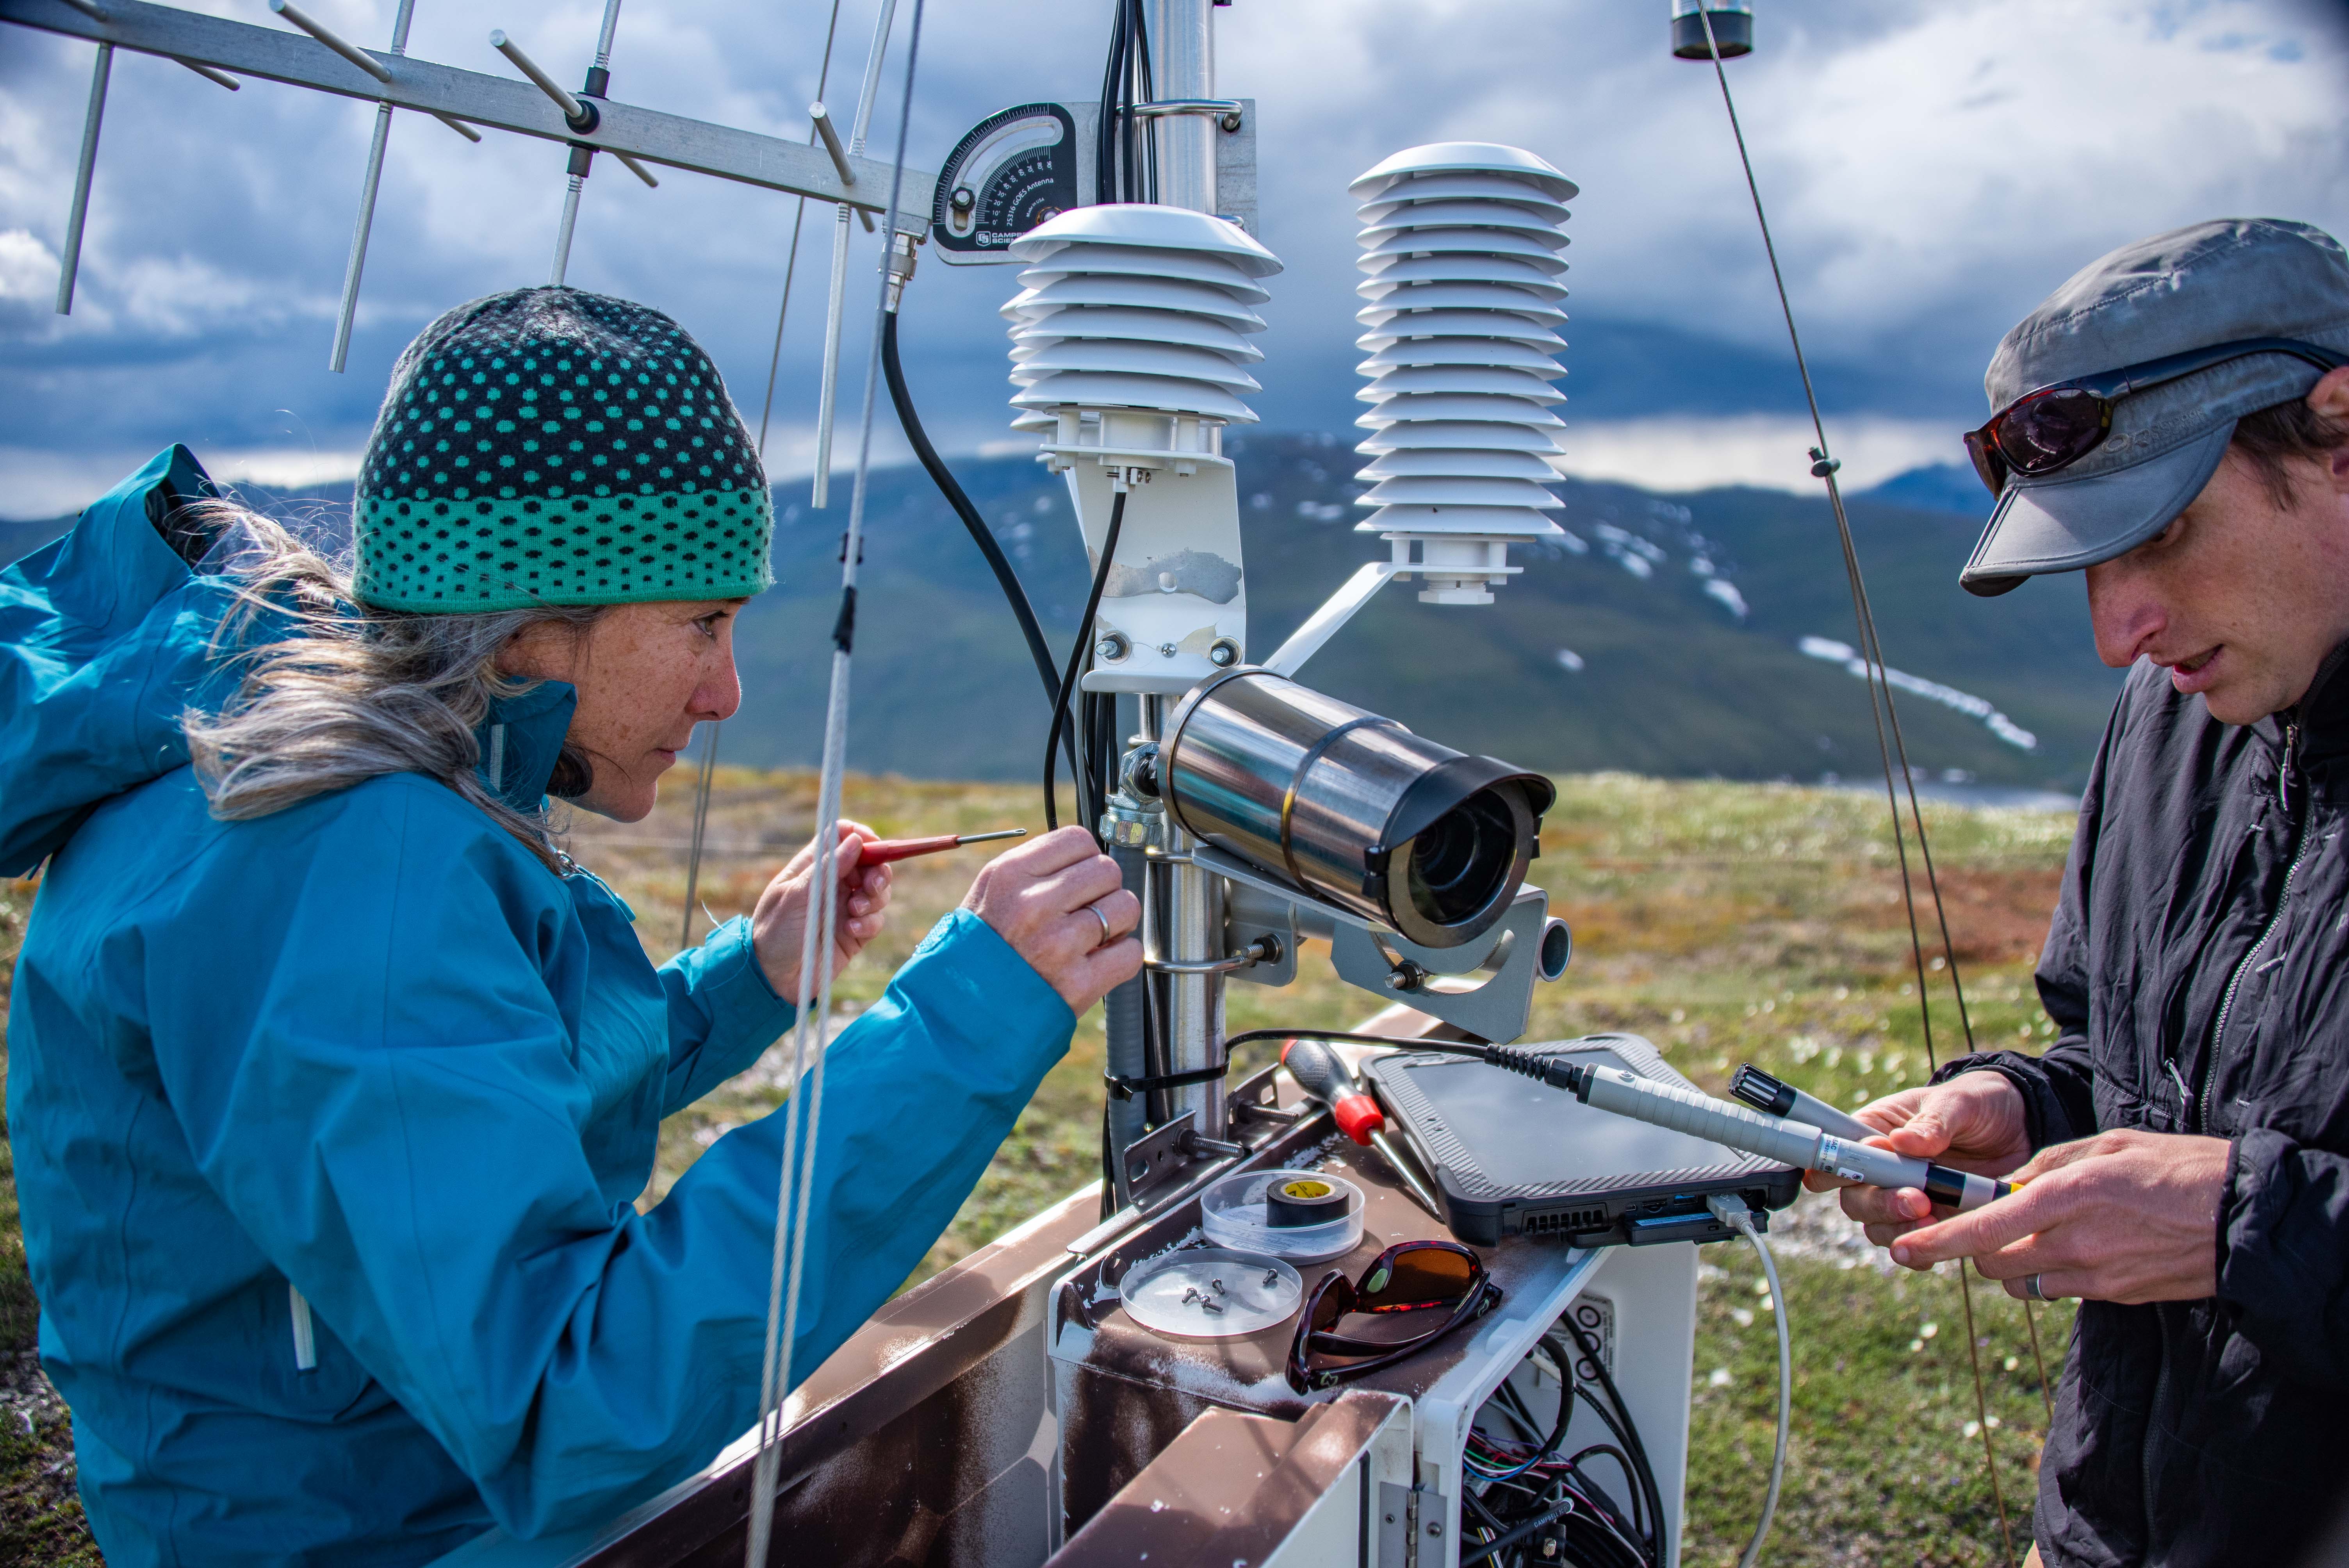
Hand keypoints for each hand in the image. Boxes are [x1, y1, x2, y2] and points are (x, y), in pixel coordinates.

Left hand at [750, 820, 892, 1003]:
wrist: (774, 978)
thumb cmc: (775, 932)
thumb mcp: (797, 896)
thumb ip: (828, 867)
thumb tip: (856, 839)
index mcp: (814, 866)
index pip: (842, 836)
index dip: (861, 836)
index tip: (872, 847)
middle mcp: (833, 883)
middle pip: (870, 862)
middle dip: (877, 872)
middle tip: (870, 887)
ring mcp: (846, 907)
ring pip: (878, 890)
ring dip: (873, 899)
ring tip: (854, 913)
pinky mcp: (856, 932)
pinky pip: (876, 919)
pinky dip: (869, 922)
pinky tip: (850, 930)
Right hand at [960, 825, 1140, 1014]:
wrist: (962, 1014)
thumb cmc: (979, 951)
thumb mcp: (989, 894)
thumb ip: (1034, 871)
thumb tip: (1087, 858)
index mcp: (1008, 875)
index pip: (1077, 839)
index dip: (1085, 859)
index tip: (1079, 879)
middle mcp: (1033, 904)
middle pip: (1107, 870)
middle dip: (1104, 890)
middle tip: (1088, 910)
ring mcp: (1057, 944)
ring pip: (1125, 907)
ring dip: (1117, 921)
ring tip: (1094, 936)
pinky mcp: (1077, 983)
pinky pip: (1131, 953)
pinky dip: (1122, 957)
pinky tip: (1100, 962)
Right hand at [1807, 1072, 2031, 1247]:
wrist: (2020, 1128)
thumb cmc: (1978, 1104)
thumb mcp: (1958, 1103)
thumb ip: (1932, 1123)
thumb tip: (1899, 1141)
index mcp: (1872, 1131)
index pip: (1834, 1154)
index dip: (1833, 1170)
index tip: (1859, 1177)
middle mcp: (1880, 1169)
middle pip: (1854, 1199)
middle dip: (1880, 1204)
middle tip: (1917, 1200)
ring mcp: (1903, 1198)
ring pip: (1877, 1227)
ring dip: (1899, 1228)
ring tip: (1933, 1216)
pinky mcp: (1930, 1221)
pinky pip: (1911, 1245)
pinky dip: (1919, 1249)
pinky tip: (1939, 1241)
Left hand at [1888, 1128, 2230, 1302]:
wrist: (2244, 1216)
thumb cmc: (2175, 1168)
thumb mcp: (2106, 1146)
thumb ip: (2050, 1164)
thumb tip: (2011, 1184)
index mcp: (2064, 1196)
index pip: (1982, 1228)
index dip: (1938, 1241)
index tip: (1906, 1247)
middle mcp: (2073, 1242)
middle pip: (1991, 1262)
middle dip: (1973, 1249)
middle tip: (1977, 1227)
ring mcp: (2095, 1275)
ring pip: (2021, 1282)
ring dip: (2011, 1262)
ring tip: (2031, 1234)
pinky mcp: (2113, 1294)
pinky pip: (2058, 1290)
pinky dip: (2049, 1274)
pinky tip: (2071, 1248)